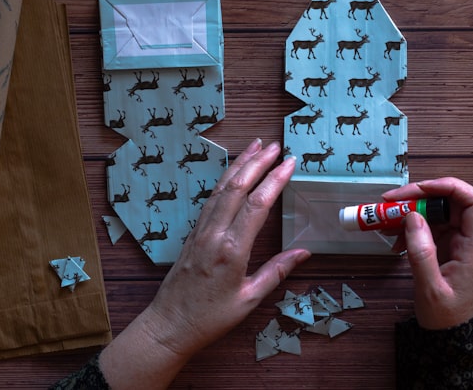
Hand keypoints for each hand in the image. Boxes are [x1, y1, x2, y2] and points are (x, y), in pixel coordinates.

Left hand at [99, 140, 309, 388]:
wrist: (168, 327)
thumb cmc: (210, 318)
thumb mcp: (249, 300)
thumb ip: (276, 272)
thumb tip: (304, 252)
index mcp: (231, 250)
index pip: (257, 205)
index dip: (275, 180)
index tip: (290, 162)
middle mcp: (214, 234)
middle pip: (237, 188)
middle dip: (257, 163)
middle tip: (276, 145)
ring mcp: (201, 231)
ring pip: (221, 189)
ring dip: (240, 165)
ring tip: (256, 146)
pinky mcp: (193, 234)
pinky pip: (211, 199)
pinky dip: (225, 180)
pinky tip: (234, 172)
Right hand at [382, 177, 472, 329]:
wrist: (453, 337)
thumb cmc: (447, 318)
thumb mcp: (430, 289)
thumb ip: (422, 252)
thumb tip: (413, 217)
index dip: (449, 186)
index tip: (419, 189)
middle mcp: (470, 239)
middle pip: (452, 201)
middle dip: (421, 197)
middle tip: (390, 202)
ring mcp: (459, 242)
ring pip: (438, 212)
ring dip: (412, 211)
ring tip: (386, 221)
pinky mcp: (448, 247)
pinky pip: (430, 226)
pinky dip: (411, 226)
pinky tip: (394, 238)